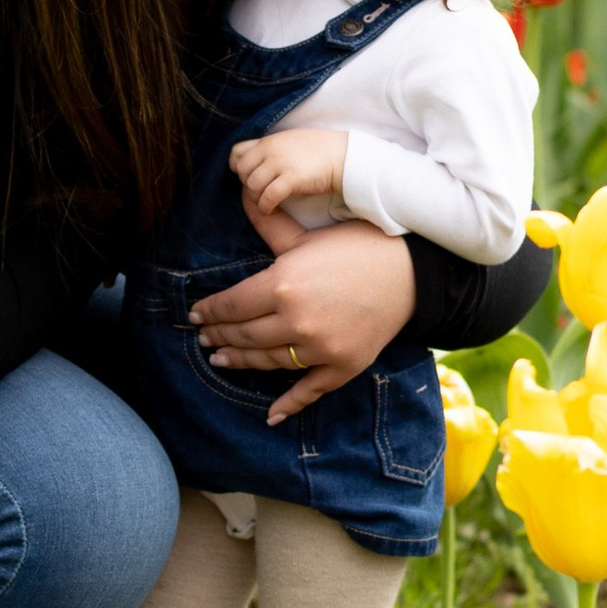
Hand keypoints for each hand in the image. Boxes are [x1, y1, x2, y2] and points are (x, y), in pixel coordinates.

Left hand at [192, 219, 417, 424]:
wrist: (410, 271)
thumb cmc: (356, 246)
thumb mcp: (306, 234)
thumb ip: (269, 224)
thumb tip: (241, 192)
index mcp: (283, 285)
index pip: (232, 305)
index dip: (210, 312)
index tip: (195, 315)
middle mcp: (297, 321)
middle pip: (245, 336)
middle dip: (220, 337)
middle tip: (204, 338)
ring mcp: (320, 348)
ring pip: (269, 361)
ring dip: (241, 362)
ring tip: (222, 360)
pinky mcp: (342, 366)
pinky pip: (309, 390)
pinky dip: (289, 404)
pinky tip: (270, 415)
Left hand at [230, 126, 346, 220]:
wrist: (343, 156)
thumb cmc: (320, 150)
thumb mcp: (290, 140)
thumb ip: (272, 148)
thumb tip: (257, 162)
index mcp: (269, 140)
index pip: (237, 152)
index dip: (237, 166)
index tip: (246, 175)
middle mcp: (271, 150)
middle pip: (242, 171)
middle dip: (246, 184)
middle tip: (259, 192)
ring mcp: (281, 163)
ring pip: (252, 185)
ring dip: (256, 198)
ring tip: (266, 202)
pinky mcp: (292, 178)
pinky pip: (268, 196)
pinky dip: (266, 206)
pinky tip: (271, 209)